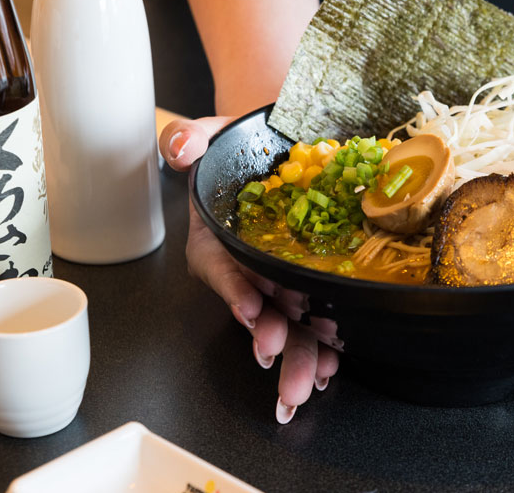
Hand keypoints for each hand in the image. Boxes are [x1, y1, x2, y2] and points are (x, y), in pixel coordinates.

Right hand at [160, 117, 339, 422]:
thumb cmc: (240, 152)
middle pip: (253, 307)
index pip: (219, 265)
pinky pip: (310, 319)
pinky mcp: (303, 285)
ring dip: (297, 352)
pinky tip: (333, 363)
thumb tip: (179, 148)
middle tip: (280, 358)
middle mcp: (243, 266)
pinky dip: (322, 343)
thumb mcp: (212, 135)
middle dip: (268, 336)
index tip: (250, 306)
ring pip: (284, 322)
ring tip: (313, 377)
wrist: (277, 152)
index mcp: (215, 238)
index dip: (232, 286)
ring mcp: (275, 280)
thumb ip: (189, 138)